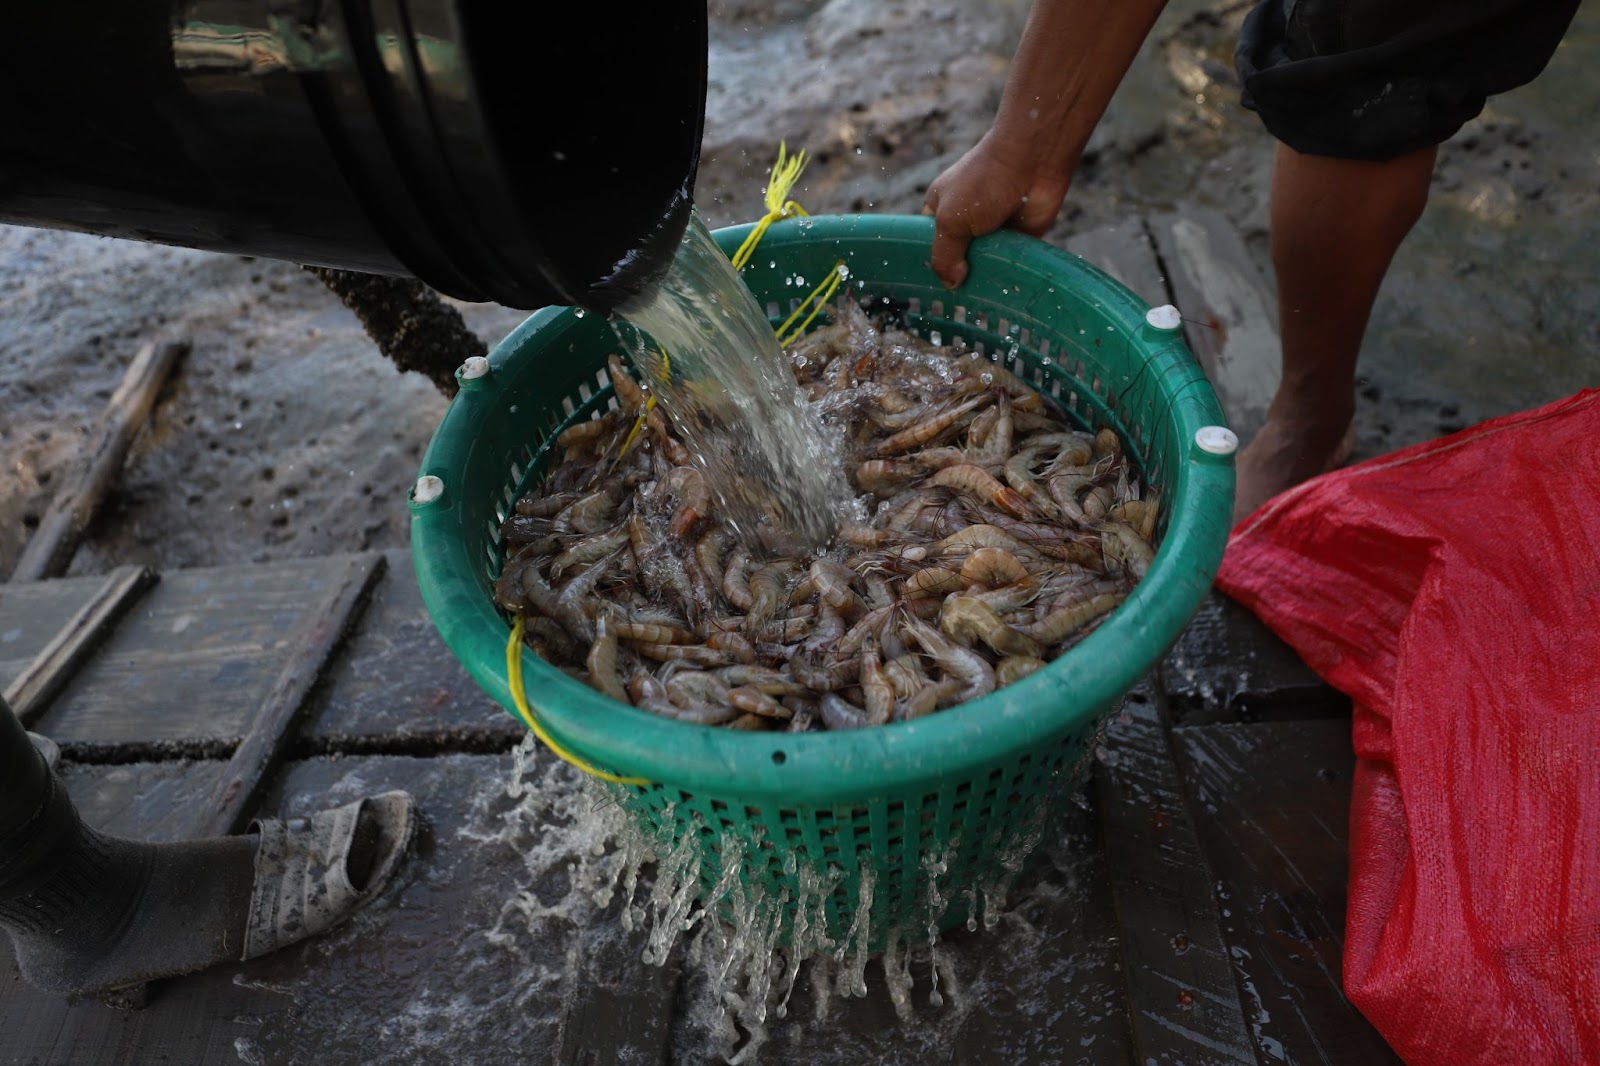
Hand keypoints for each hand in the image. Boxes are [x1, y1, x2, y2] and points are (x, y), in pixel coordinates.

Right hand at [922, 134, 1071, 288]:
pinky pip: (1008, 263)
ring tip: (980, 302)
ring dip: (984, 278)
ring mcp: (992, 231)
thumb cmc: (983, 181)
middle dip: (957, 278)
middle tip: (957, 304)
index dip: (929, 265)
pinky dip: (1007, 274)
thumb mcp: (950, 220)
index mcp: (941, 211)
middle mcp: (966, 221)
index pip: (928, 245)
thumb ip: (944, 256)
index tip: (928, 293)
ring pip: (983, 265)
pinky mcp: (1018, 238)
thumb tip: (950, 285)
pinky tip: (1004, 291)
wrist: (1033, 161)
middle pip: (956, 259)